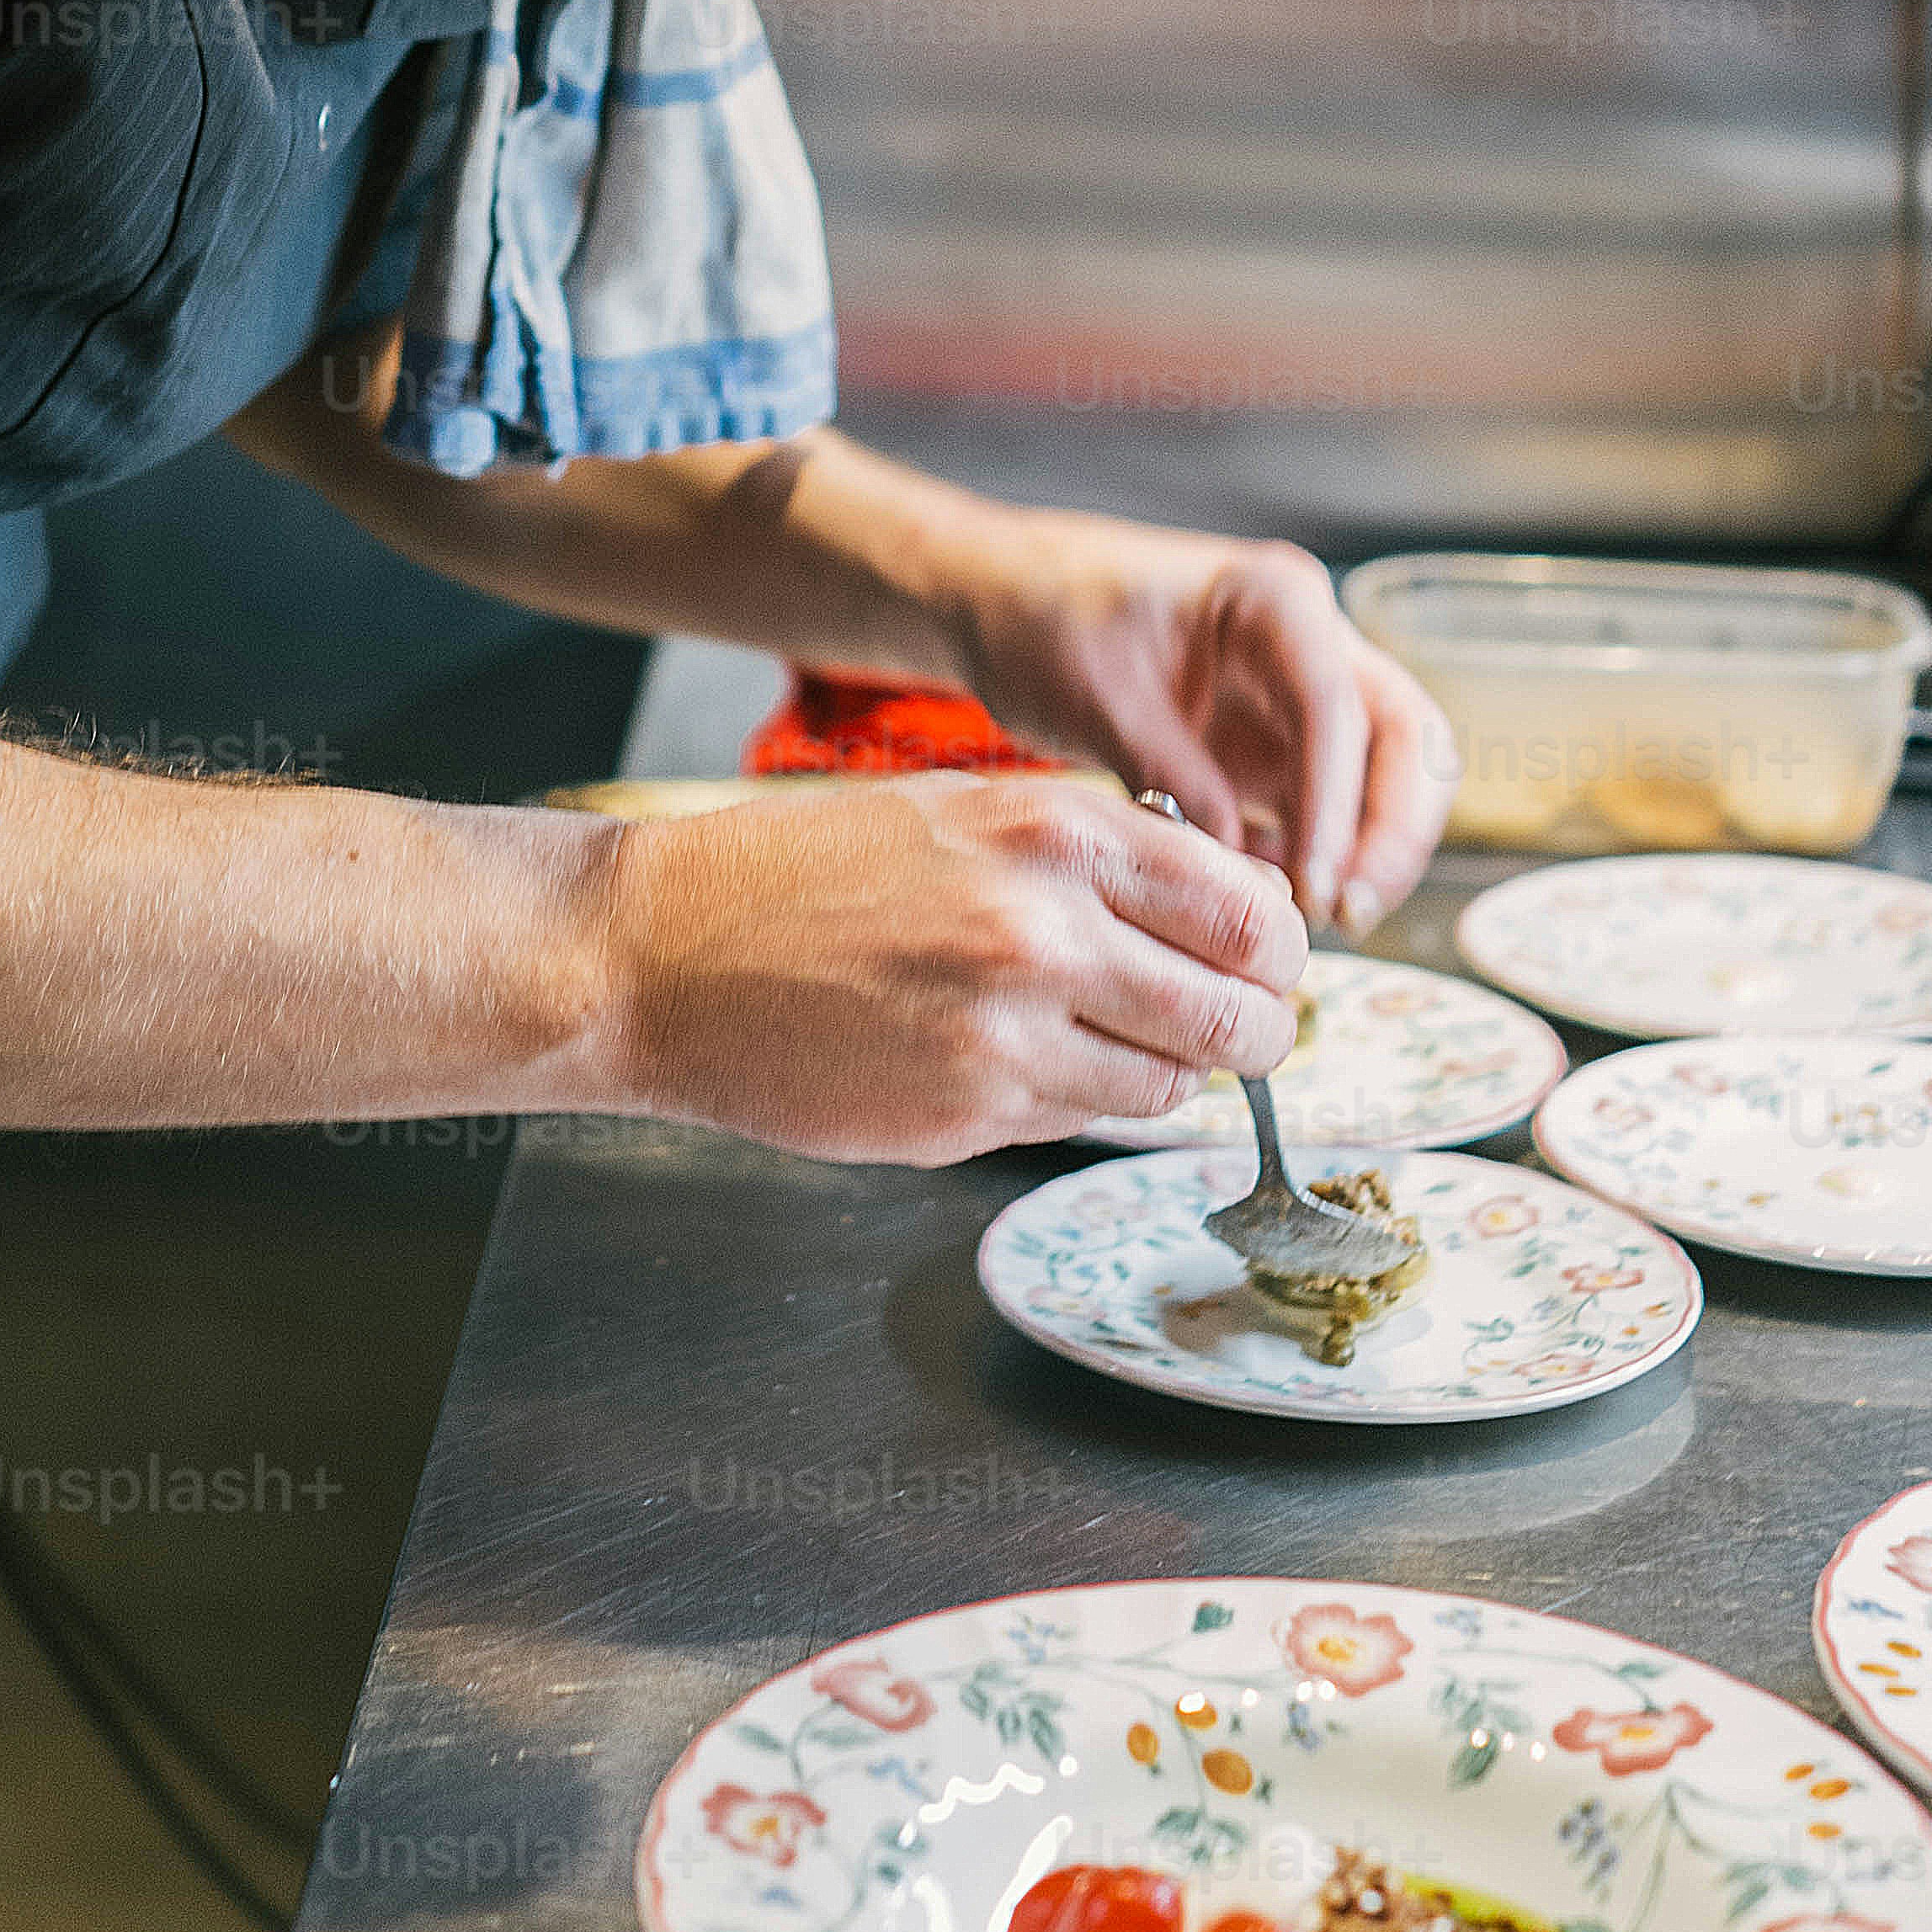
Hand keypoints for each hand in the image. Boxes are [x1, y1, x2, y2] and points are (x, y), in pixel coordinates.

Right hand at [590, 775, 1307, 1166]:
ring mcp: (1006, 1031)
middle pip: (1245, 1012)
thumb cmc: (804, 873)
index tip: (1255, 960)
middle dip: (1252, 1028)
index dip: (1273, 948)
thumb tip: (1225, 914)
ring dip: (1167, 1072)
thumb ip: (1095, 857)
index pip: (1253, 908)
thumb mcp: (964, 812)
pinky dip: (1079, 1101)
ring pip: (1177, 1083)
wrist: (658, 952)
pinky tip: (1013, 1061)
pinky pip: (1084, 1120)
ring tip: (1103, 1039)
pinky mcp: (967, 1113)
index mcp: (1054, 831)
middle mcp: (1045, 928)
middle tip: (1221, 1026)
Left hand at [945, 511, 1460, 932]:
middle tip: (1347, 912)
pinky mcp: (1277, 748)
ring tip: (1321, 921)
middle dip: (1392, 830)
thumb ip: (1173, 777)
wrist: (1006, 604)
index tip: (1313, 883)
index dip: (1337, 802)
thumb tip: (1238, 870)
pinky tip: (1278, 906)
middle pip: (1403, 736)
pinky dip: (1325, 857)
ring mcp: (1300, 697)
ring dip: (1371, 851)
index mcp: (1273, 600)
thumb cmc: (1046, 619)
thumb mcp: (1098, 697)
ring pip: (1386, 775)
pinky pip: (1333, 806)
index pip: (1338, 705)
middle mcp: (1309, 642)